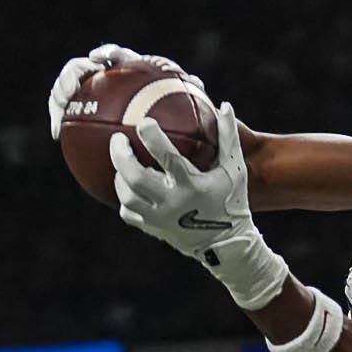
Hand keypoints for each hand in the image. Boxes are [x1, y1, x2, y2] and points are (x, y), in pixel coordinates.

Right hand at [48, 43, 187, 137]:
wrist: (148, 126)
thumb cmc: (166, 110)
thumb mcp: (178, 101)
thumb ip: (185, 90)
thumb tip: (196, 82)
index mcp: (125, 68)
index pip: (115, 54)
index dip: (106, 52)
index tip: (99, 58)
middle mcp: (102, 77)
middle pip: (81, 67)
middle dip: (71, 74)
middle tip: (70, 89)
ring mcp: (87, 94)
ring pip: (66, 88)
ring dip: (57, 95)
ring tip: (57, 109)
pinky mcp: (78, 111)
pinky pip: (65, 113)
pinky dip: (59, 120)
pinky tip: (57, 135)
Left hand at [113, 101, 253, 260]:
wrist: (226, 246)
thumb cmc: (231, 201)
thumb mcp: (234, 170)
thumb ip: (228, 138)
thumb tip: (223, 105)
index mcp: (191, 185)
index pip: (168, 158)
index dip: (152, 138)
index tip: (143, 122)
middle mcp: (172, 203)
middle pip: (136, 178)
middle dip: (121, 157)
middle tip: (117, 139)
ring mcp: (160, 219)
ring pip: (127, 197)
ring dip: (119, 177)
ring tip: (120, 162)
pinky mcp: (153, 229)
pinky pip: (129, 213)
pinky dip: (124, 198)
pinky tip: (125, 185)